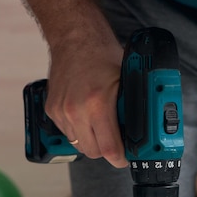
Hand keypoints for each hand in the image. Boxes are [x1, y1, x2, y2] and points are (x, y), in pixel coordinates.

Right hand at [45, 29, 127, 167]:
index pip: (109, 149)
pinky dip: (79, 131)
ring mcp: (61, 111)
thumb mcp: (127, 81)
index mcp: (98, 104)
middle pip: (93, 152)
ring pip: (79, 144)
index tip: (125, 158)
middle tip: (117, 142)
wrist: (74, 37)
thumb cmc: (102, 55)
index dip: (120, 158)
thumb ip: (132, 107)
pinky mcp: (52, 110)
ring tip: (102, 126)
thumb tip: (144, 129)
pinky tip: (87, 117)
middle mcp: (76, 111)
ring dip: (92, 141)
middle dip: (107, 150)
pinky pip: (67, 133)